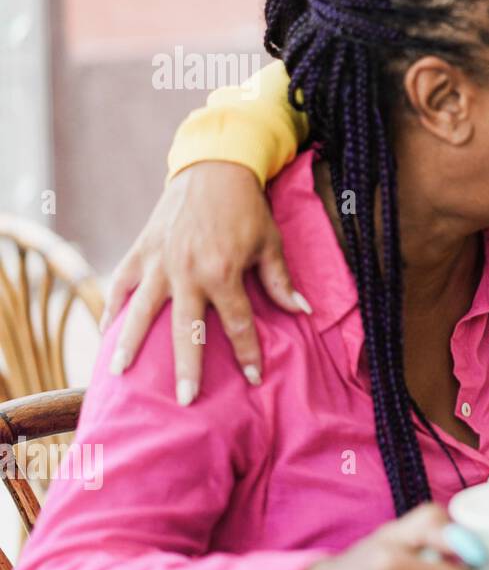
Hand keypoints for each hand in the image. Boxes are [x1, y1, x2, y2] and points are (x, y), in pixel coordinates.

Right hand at [102, 161, 304, 403]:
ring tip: (119, 374)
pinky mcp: (141, 250)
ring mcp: (159, 263)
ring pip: (141, 312)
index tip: (254, 378)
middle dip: (187, 368)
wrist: (213, 169)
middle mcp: (187, 273)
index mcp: (222, 273)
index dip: (248, 353)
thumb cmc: (247, 208)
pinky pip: (121, 284)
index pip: (237, 324)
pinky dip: (112, 307)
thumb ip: (280, 282)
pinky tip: (105, 333)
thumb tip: (303, 312)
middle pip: (185, 331)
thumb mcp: (270, 243)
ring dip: (129, 344)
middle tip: (185, 401)